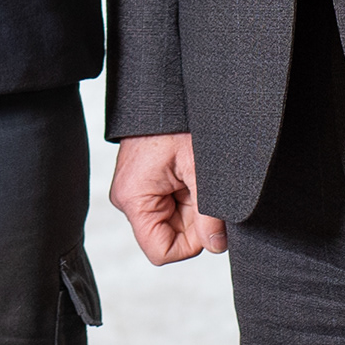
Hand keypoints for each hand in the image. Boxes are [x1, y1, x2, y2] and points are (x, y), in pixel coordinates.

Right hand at [111, 131, 226, 264]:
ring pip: (174, 221)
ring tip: (196, 175)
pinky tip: (190, 173)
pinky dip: (189, 195)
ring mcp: (136, 192)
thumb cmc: (176, 122)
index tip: (207, 218)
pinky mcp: (145, 184)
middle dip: (195, 219)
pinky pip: (171, 205)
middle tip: (204, 187)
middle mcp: (128, 199)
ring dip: (194, 205)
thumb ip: (208, 213)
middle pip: (170, 236)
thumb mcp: (200, 170)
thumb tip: (216, 246)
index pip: (162, 251)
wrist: (163, 93)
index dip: (191, 243)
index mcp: (133, 199)